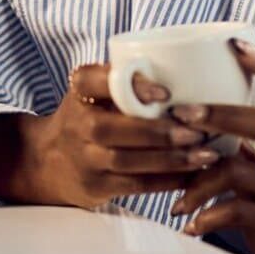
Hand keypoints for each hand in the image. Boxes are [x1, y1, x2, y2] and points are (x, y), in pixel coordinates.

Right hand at [0, 65, 216, 207]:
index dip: (131, 87)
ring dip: (172, 160)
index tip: (165, 94)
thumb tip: (197, 65)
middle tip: (200, 132)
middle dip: (161, 133)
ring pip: (129, 161)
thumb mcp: (98, 88)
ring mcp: (84, 158)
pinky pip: (135, 186)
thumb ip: (130, 76)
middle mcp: (77, 123)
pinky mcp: (94, 187)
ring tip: (207, 155)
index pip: (97, 81)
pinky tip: (195, 175)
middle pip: (116, 130)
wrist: (47, 161)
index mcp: (80, 90)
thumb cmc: (92, 113)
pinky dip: (167, 181)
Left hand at [166, 41, 254, 253]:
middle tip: (182, 115)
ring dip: (203, 181)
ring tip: (176, 199)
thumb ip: (244, 147)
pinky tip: (188, 226)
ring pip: (247, 173)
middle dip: (224, 114)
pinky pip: (240, 214)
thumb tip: (193, 118)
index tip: (237, 44)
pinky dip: (208, 219)